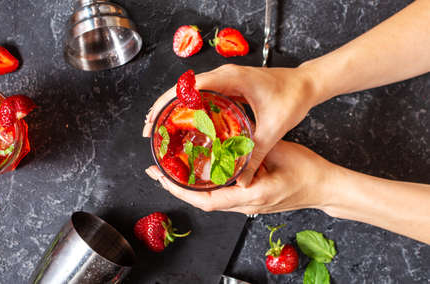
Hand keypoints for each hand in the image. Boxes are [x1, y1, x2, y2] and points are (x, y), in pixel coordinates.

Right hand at [143, 64, 318, 185]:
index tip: (153, 121)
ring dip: (174, 109)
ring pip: (190, 92)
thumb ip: (256, 154)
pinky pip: (202, 96)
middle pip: (182, 89)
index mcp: (229, 78)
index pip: (187, 87)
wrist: (306, 83)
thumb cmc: (292, 96)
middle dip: (163, 108)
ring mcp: (225, 80)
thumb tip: (242, 181)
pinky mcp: (229, 86)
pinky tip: (185, 126)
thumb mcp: (273, 127)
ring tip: (161, 130)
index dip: (166, 104)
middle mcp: (223, 76)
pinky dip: (190, 109)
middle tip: (151, 131)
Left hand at [145, 140, 331, 214]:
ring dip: (189, 187)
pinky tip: (200, 174)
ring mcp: (249, 206)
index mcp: (252, 195)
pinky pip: (223, 196)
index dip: (181, 189)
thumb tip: (229, 138)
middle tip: (157, 172)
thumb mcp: (279, 151)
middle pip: (204, 202)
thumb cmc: (308, 172)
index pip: (208, 199)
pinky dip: (206, 186)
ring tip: (172, 171)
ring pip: (212, 200)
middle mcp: (247, 205)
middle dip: (177, 188)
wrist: (324, 188)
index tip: (162, 178)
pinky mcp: (252, 201)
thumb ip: (252, 147)